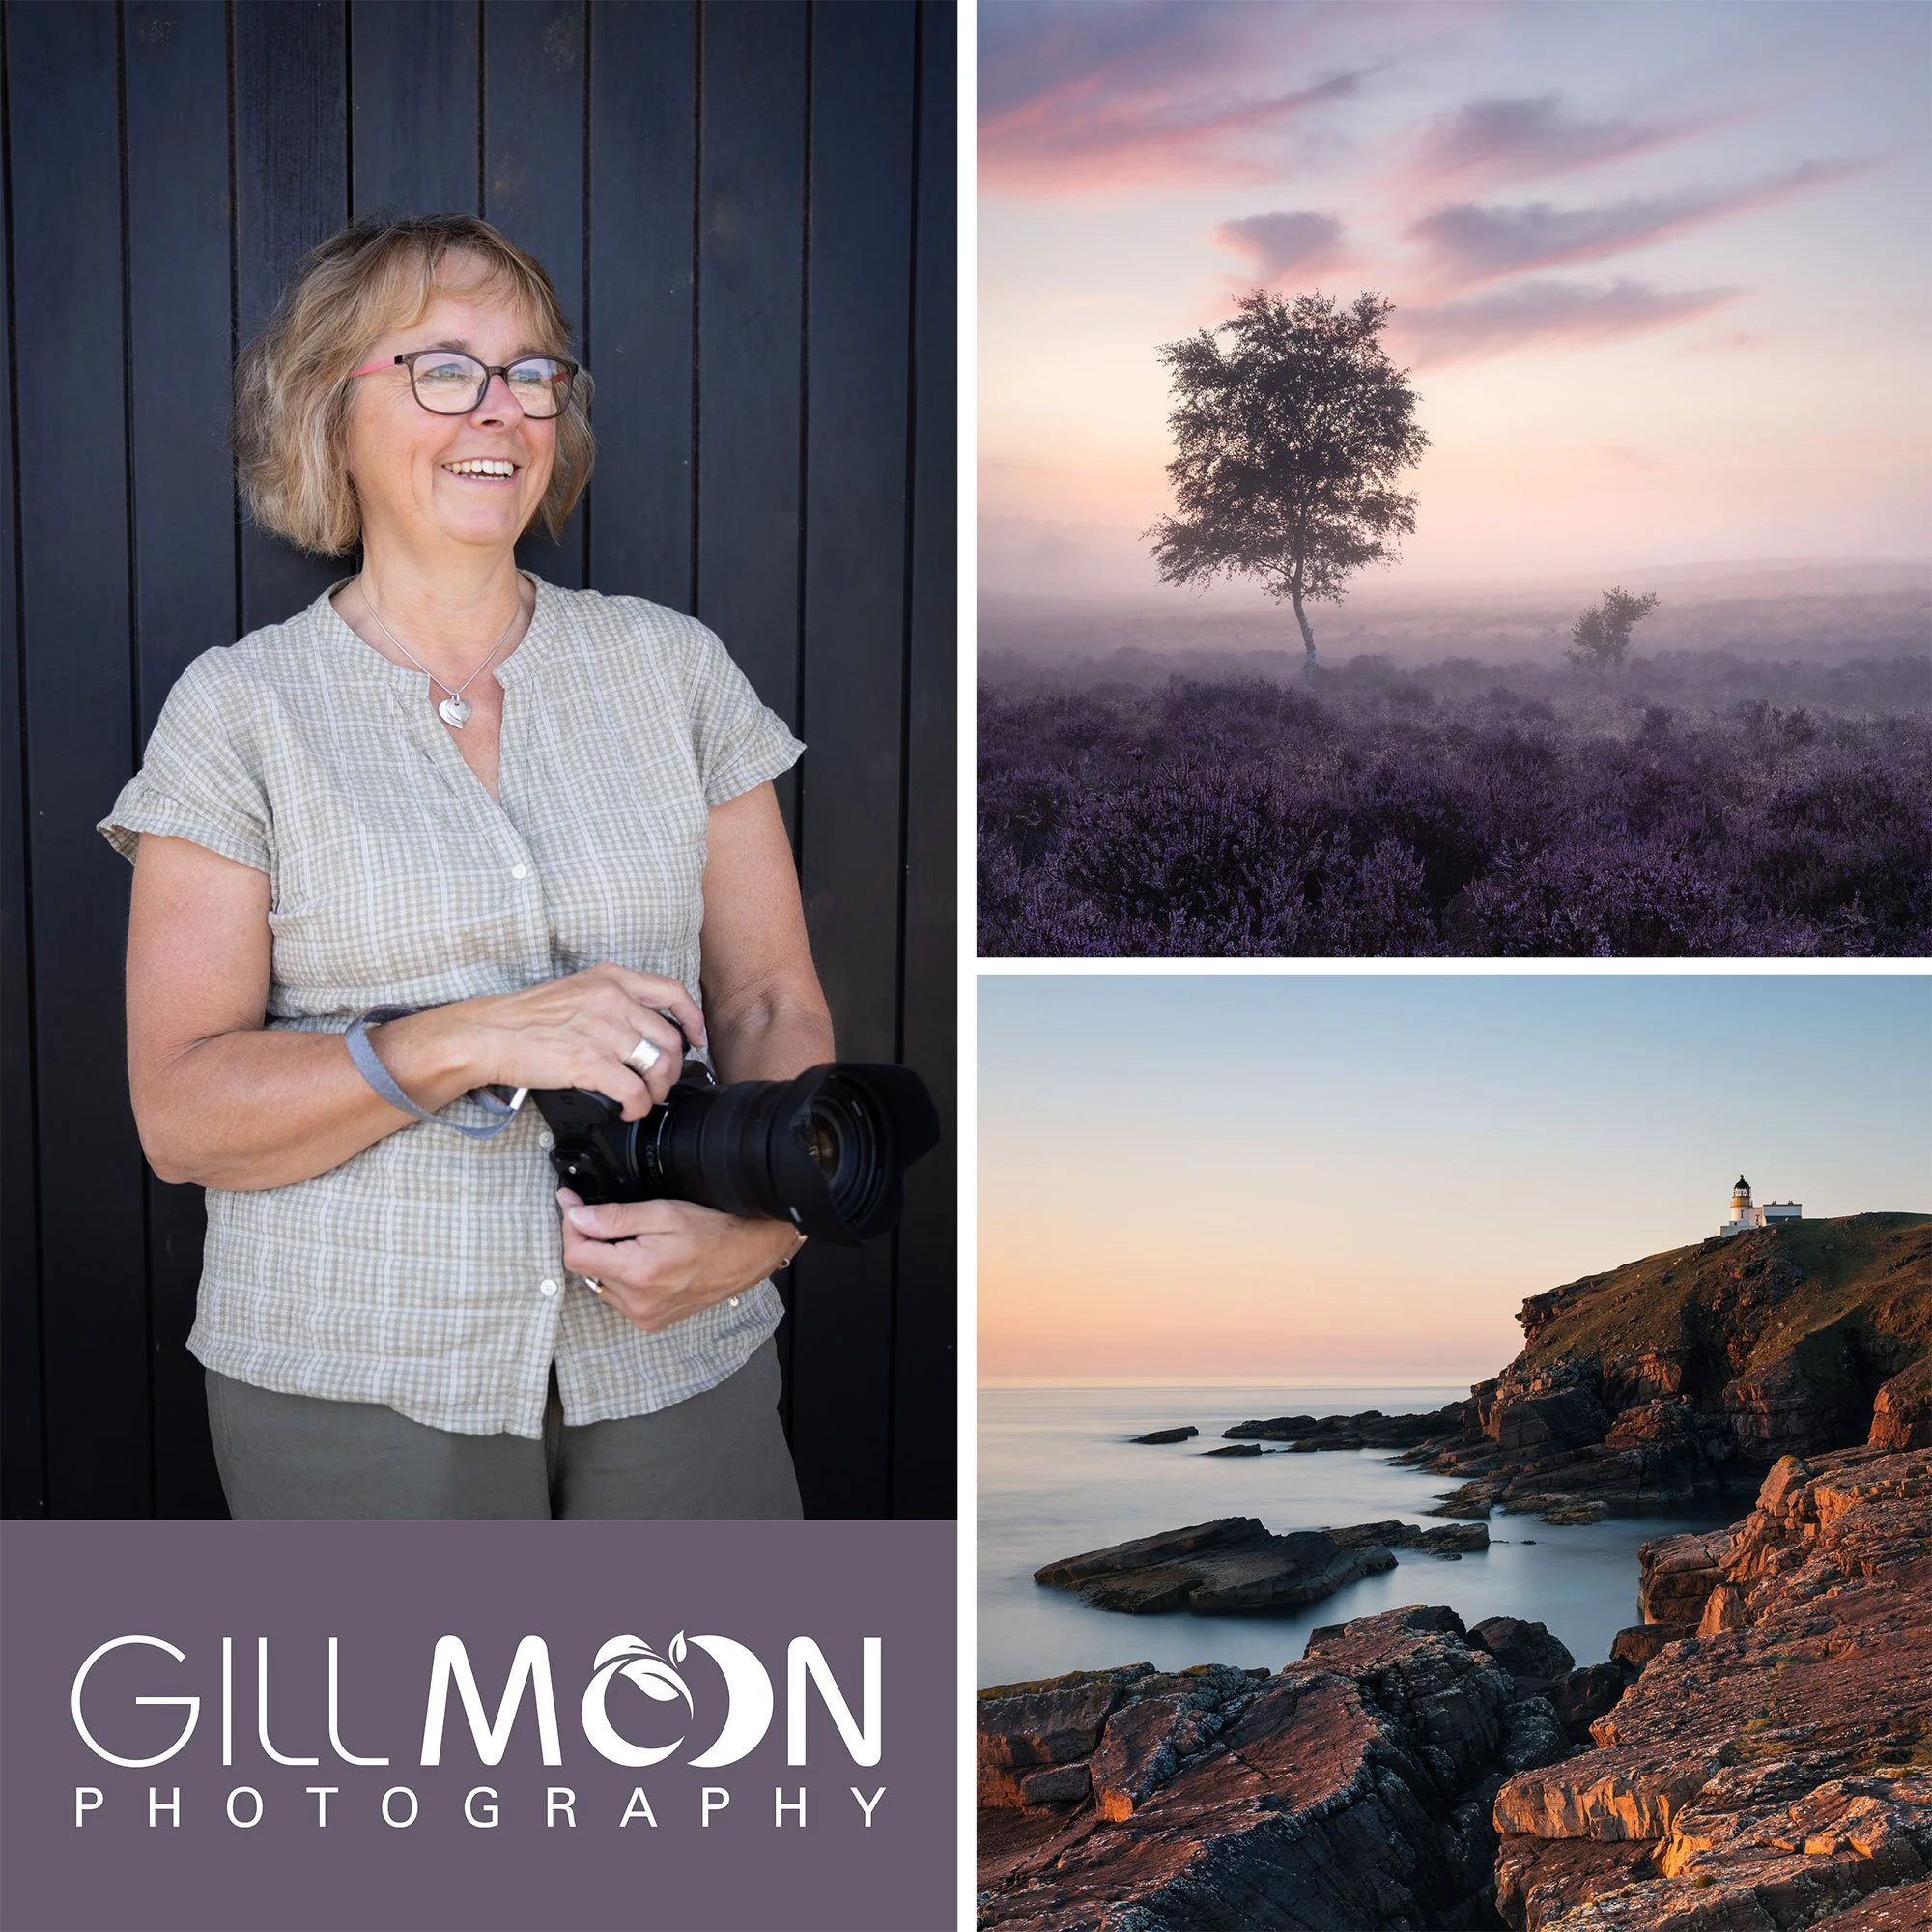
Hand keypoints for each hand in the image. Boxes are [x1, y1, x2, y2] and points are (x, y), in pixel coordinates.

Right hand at [457, 964, 703, 1120]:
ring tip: (643, 1100)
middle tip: (660, 1083)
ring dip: (656, 1092)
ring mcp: (602, 1030)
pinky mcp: (589, 1062)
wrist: (488, 1033)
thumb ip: (611, 1000)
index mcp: (611, 978)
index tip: (696, 1039)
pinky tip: (627, 1110)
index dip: (692, 1019)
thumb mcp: (577, 990)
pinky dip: (638, 1107)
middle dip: (672, 1069)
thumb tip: (641, 1029)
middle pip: (670, 1038)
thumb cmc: (526, 1017)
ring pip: (658, 1066)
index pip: (672, 992)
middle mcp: (612, 999)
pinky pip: (635, 1091)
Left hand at [556, 1186, 801, 1332]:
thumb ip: (614, 1217)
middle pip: (587, 1269)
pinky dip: (621, 1277)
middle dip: (590, 1240)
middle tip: (605, 1215)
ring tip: (634, 1240)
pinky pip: (619, 1298)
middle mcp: (637, 1302)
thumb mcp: (663, 1212)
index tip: (569, 1203)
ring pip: (601, 1284)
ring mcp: (645, 1316)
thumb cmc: (713, 1230)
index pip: (576, 1256)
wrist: (748, 1253)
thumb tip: (575, 1217)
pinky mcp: (652, 1321)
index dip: (569, 1226)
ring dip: (606, 1260)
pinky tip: (642, 1260)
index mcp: (638, 1273)